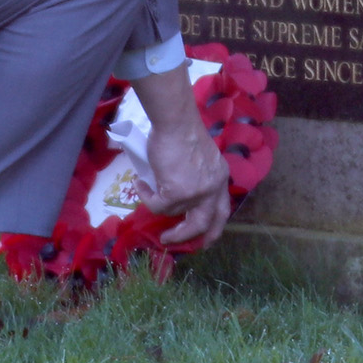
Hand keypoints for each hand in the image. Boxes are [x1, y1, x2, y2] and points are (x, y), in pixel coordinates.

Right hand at [131, 67, 232, 249]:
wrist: (175, 122)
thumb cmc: (183, 132)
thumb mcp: (201, 159)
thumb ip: (199, 176)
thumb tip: (181, 194)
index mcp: (221, 178)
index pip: (222, 209)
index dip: (214, 226)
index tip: (206, 239)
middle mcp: (214, 188)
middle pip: (204, 223)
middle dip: (188, 236)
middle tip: (171, 240)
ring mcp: (197, 193)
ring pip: (173, 212)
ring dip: (157, 204)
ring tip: (145, 189)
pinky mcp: (178, 194)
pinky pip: (157, 205)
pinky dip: (146, 197)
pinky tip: (139, 184)